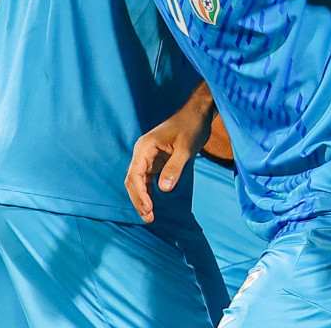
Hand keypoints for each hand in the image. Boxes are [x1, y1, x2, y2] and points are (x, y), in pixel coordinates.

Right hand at [125, 107, 212, 222]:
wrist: (197, 114)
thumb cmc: (192, 127)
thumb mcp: (185, 148)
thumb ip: (174, 167)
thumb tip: (164, 189)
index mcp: (145, 147)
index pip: (135, 174)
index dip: (140, 194)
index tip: (149, 209)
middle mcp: (142, 152)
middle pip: (133, 180)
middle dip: (139, 199)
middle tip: (149, 217)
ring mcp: (148, 156)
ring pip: (138, 181)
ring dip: (142, 198)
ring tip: (149, 216)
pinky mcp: (155, 159)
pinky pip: (146, 178)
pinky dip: (147, 191)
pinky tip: (152, 204)